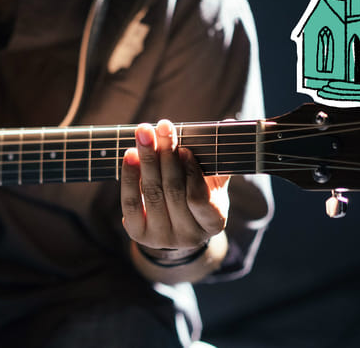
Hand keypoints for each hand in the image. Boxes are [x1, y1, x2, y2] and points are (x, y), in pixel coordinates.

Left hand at [121, 119, 228, 254]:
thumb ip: (218, 158)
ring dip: (147, 159)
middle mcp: (188, 236)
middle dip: (166, 155)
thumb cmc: (197, 195)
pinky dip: (130, 176)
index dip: (191, 173)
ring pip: (152, 193)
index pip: (199, 199)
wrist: (174, 225)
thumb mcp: (212, 182)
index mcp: (213, 223)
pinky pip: (130, 202)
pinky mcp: (138, 233)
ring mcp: (162, 237)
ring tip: (144, 133)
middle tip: (162, 127)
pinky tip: (130, 154)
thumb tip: (229, 123)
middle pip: (173, 191)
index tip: (185, 149)